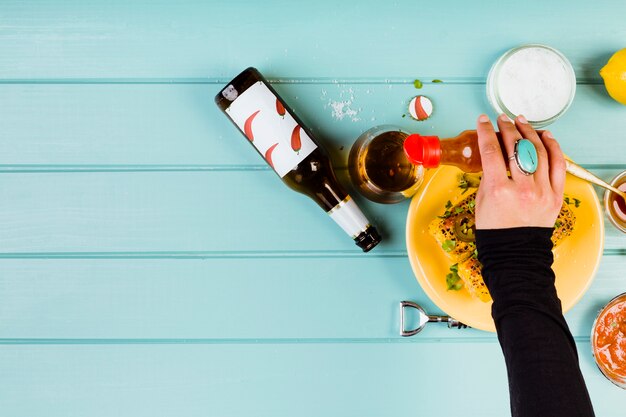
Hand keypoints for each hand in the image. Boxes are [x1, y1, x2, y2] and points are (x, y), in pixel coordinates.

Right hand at [475, 114, 565, 228]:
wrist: (515, 252)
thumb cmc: (494, 229)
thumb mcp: (482, 200)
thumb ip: (489, 175)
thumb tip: (495, 153)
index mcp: (499, 190)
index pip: (491, 151)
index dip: (486, 131)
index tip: (483, 120)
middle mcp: (522, 188)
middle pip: (516, 147)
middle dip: (507, 128)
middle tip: (502, 118)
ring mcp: (542, 191)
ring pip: (538, 151)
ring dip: (529, 132)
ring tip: (522, 122)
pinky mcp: (556, 195)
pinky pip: (558, 164)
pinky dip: (553, 147)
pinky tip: (545, 135)